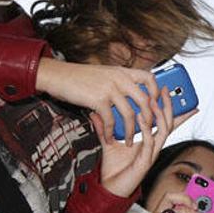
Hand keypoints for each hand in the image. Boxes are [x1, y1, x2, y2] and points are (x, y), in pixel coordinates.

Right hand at [35, 59, 158, 144]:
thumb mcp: (104, 74)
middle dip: (149, 118)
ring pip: (130, 114)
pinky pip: (110, 120)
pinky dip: (111, 132)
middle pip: (145, 100)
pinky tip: (109, 139)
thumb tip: (129, 93)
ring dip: (132, 131)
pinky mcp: (98, 99)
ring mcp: (109, 88)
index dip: (156, 93)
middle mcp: (119, 78)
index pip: (149, 78)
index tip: (155, 105)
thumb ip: (118, 81)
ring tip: (130, 141)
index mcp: (122, 71)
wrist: (57, 75)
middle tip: (148, 130)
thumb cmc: (78, 77)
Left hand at [90, 89, 197, 196]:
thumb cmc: (114, 168)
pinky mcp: (146, 161)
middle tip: (164, 90)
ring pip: (164, 130)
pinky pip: (150, 141)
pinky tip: (142, 117)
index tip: (173, 93)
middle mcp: (154, 146)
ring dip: (160, 113)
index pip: (164, 122)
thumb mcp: (108, 141)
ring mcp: (152, 153)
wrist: (109, 188)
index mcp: (149, 140)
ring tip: (153, 100)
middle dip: (168, 105)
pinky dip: (147, 128)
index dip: (172, 108)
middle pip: (168, 122)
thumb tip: (95, 112)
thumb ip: (105, 127)